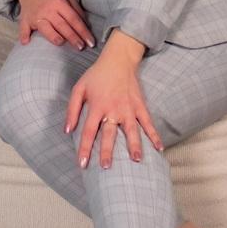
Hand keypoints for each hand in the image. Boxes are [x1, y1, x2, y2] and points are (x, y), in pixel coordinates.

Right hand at [16, 0, 94, 48]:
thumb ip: (78, 10)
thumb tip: (86, 26)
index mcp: (60, 2)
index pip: (74, 19)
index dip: (83, 31)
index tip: (90, 42)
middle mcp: (48, 10)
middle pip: (62, 25)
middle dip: (73, 38)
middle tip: (81, 47)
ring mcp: (36, 16)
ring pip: (45, 29)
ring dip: (54, 37)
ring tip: (62, 43)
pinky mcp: (25, 20)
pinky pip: (24, 28)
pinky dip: (24, 35)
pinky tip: (26, 42)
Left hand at [65, 34, 163, 168]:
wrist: (118, 60)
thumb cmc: (96, 76)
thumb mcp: (79, 89)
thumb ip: (72, 110)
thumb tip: (67, 131)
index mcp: (97, 106)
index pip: (89, 131)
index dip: (85, 148)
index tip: (82, 163)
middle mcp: (113, 109)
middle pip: (110, 134)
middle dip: (108, 151)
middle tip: (106, 167)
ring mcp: (128, 108)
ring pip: (132, 130)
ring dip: (134, 145)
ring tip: (137, 160)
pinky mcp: (140, 106)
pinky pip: (148, 122)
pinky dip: (154, 135)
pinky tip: (159, 148)